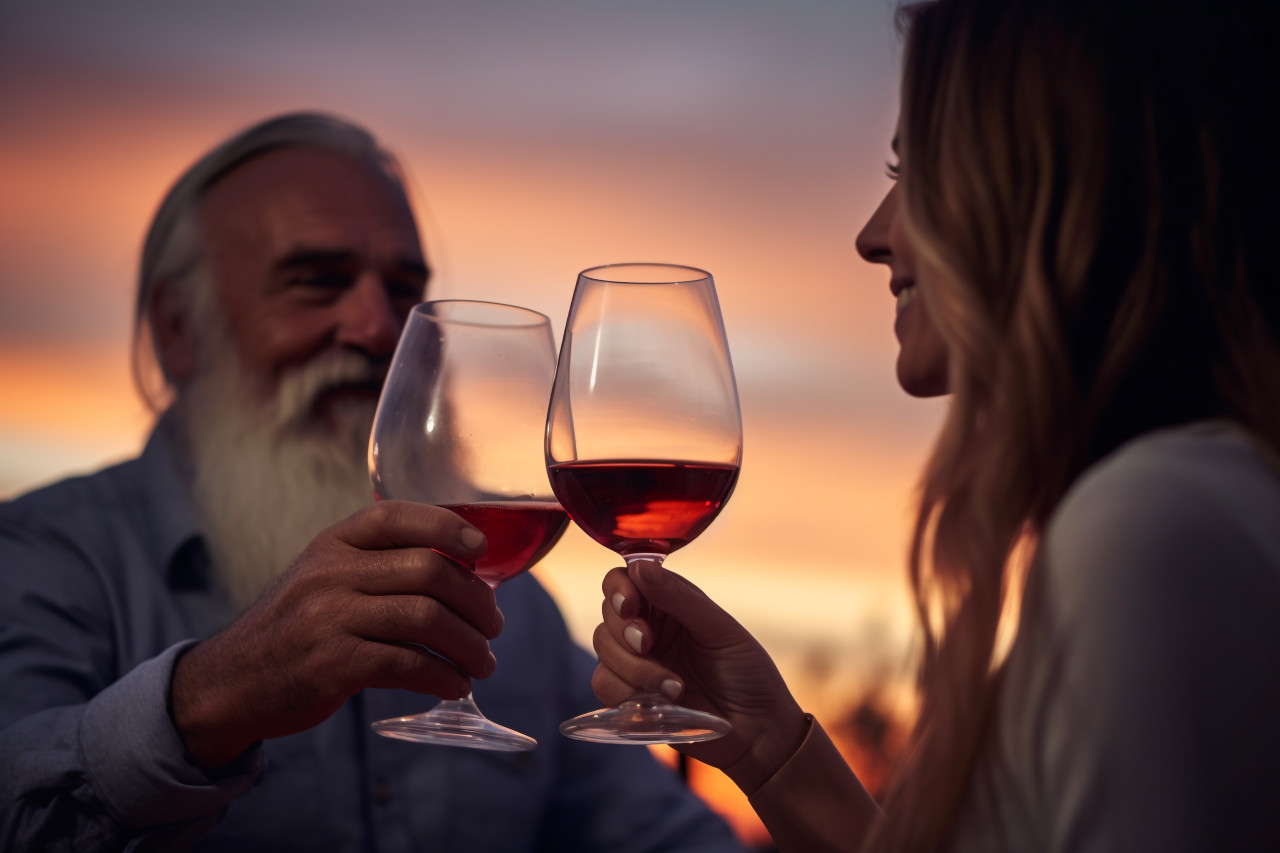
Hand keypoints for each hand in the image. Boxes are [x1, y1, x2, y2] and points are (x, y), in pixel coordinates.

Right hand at [171, 500, 502, 767]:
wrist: (230, 683)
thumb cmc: (294, 629)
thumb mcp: (323, 578)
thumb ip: (377, 565)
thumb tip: (464, 572)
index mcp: (332, 543)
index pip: (396, 515)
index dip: (448, 526)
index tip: (482, 549)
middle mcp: (330, 573)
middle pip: (427, 570)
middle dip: (476, 599)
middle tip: (494, 625)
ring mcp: (328, 618)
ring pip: (425, 617)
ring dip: (468, 643)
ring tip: (484, 661)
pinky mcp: (332, 665)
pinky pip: (407, 664)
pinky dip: (443, 676)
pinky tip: (455, 685)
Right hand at [594, 560, 808, 795]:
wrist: (757, 732)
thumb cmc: (748, 674)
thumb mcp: (720, 630)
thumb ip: (680, 599)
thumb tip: (641, 566)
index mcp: (670, 604)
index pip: (624, 581)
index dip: (619, 589)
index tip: (630, 605)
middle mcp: (649, 629)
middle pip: (608, 615)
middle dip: (624, 631)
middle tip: (649, 644)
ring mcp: (638, 663)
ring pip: (604, 650)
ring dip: (634, 668)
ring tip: (674, 686)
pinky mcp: (631, 697)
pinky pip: (604, 685)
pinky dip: (626, 692)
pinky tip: (661, 702)